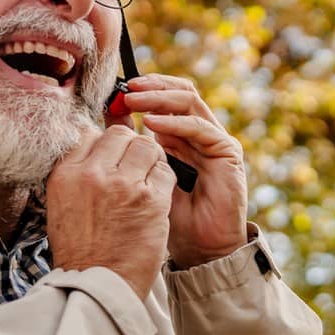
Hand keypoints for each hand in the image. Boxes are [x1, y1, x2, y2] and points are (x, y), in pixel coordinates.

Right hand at [46, 124, 177, 302]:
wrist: (98, 286)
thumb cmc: (81, 250)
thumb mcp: (62, 205)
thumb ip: (76, 173)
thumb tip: (93, 142)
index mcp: (66, 174)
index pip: (91, 132)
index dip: (107, 143)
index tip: (114, 158)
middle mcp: (93, 174)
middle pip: (121, 134)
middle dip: (131, 147)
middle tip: (135, 168)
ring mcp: (123, 185)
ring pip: (147, 146)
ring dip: (151, 160)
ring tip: (147, 181)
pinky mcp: (151, 200)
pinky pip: (166, 171)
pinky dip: (165, 179)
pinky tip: (158, 196)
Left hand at [110, 74, 247, 266]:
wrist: (200, 248)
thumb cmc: (169, 216)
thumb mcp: (140, 176)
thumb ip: (130, 146)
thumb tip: (107, 117)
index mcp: (178, 135)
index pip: (163, 97)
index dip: (139, 91)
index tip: (111, 93)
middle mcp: (198, 133)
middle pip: (177, 92)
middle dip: (149, 87)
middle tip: (124, 89)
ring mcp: (214, 141)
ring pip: (188, 101)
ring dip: (159, 97)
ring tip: (134, 100)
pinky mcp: (228, 153)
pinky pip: (200, 128)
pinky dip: (176, 123)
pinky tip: (153, 124)